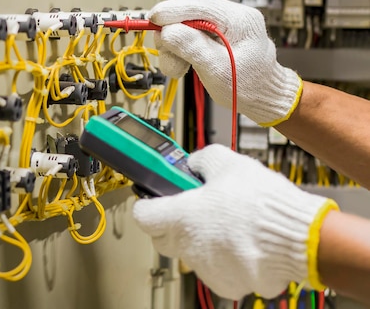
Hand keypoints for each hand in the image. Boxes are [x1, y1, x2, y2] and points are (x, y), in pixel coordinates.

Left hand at [132, 144, 337, 299]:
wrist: (301, 238)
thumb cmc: (264, 203)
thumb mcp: (228, 162)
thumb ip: (202, 159)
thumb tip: (193, 163)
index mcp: (180, 216)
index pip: (142, 215)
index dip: (149, 203)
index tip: (156, 197)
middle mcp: (188, 246)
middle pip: (162, 236)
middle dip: (173, 221)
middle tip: (194, 206)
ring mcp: (206, 268)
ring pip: (190, 252)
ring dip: (201, 238)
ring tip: (228, 221)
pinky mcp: (225, 283)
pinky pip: (214, 268)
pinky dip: (223, 256)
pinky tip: (241, 241)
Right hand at [149, 0, 300, 125]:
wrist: (262, 95)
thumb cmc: (247, 87)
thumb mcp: (218, 71)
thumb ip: (193, 48)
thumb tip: (167, 31)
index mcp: (240, 20)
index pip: (199, 4)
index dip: (171, 11)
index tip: (153, 21)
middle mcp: (233, 14)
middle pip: (188, 7)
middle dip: (170, 28)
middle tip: (164, 51)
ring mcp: (224, 20)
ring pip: (185, 19)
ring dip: (173, 41)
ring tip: (177, 65)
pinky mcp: (216, 29)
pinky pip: (189, 29)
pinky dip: (179, 45)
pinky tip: (182, 61)